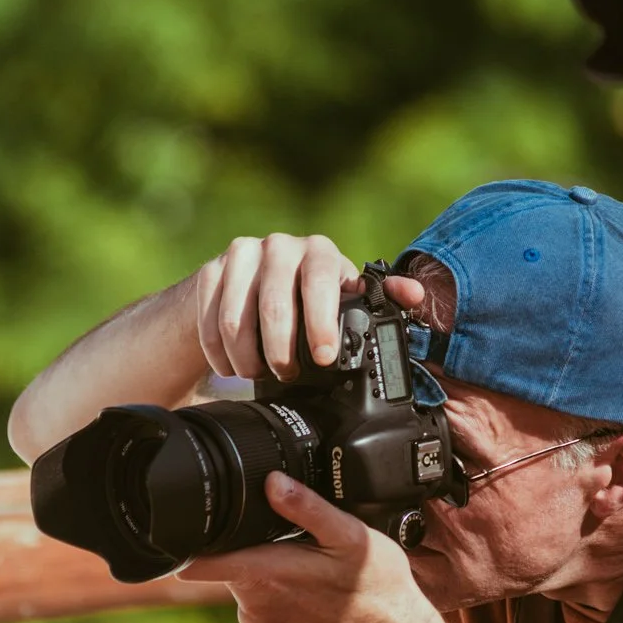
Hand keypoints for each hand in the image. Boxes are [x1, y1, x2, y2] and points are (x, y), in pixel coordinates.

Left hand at [174, 472, 458, 622]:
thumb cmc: (376, 584)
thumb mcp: (350, 535)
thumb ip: (308, 508)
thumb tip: (272, 481)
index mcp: (267, 573)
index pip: (201, 559)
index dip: (183, 539)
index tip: (175, 524)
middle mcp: (253, 602)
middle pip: (228, 558)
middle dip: (249, 543)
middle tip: (293, 542)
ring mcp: (257, 622)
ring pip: (241, 577)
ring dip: (262, 566)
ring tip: (305, 566)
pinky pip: (253, 599)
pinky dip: (270, 589)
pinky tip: (304, 588)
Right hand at [191, 234, 426, 381]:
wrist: (251, 286)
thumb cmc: (309, 301)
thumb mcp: (345, 301)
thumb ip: (381, 300)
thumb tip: (414, 294)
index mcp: (320, 253)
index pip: (322, 280)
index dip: (321, 321)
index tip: (324, 358)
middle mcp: (281, 246)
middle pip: (275, 303)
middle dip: (282, 350)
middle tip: (286, 376)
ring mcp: (242, 256)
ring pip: (236, 316)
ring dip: (246, 357)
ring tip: (257, 375)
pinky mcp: (210, 271)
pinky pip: (209, 320)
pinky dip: (219, 353)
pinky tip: (231, 368)